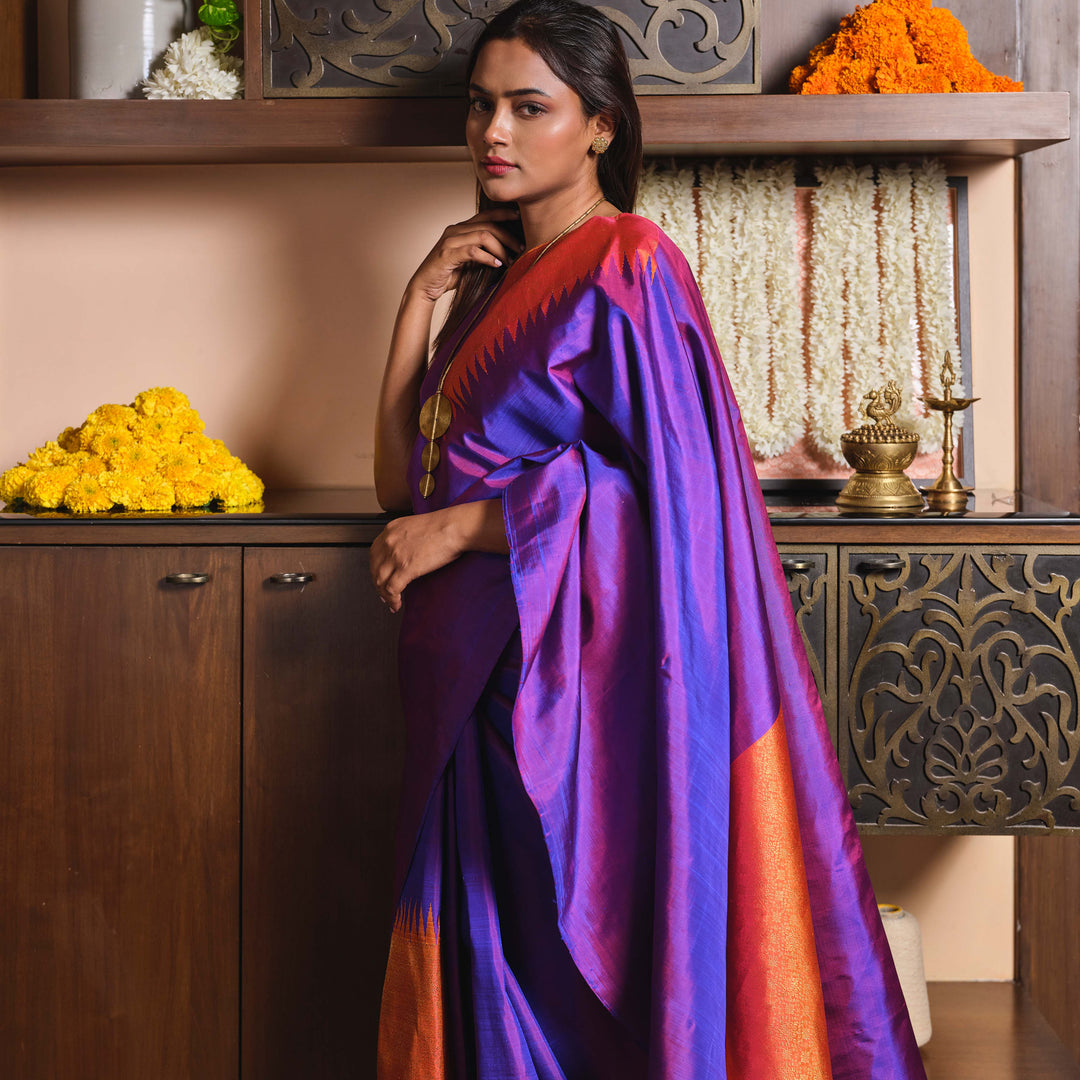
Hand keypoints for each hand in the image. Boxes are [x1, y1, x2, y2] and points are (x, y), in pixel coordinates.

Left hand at [370, 500, 509, 611]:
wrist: (454, 527)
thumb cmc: (444, 526)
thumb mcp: (415, 526)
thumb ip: (405, 538)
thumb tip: (406, 553)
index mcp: (391, 530)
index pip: (375, 553)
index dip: (376, 568)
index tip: (380, 577)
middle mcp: (389, 541)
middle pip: (374, 568)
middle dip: (378, 584)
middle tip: (383, 594)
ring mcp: (396, 555)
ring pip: (380, 581)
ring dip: (384, 595)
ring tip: (392, 602)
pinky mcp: (406, 568)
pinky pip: (392, 589)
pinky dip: (392, 600)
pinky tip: (397, 604)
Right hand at [408, 208, 523, 302]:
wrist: (424, 287)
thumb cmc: (448, 275)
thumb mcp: (469, 261)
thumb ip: (483, 252)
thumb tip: (508, 253)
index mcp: (460, 229)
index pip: (485, 215)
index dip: (503, 214)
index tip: (518, 218)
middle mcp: (455, 230)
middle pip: (488, 225)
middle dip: (508, 236)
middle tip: (521, 248)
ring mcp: (450, 241)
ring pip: (483, 236)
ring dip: (500, 248)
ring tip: (510, 260)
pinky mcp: (447, 255)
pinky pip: (473, 251)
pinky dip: (488, 257)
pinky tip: (497, 265)